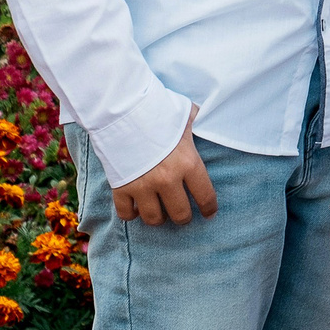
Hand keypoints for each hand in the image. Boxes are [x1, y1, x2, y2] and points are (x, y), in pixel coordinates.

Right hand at [111, 107, 217, 225]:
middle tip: (182, 213)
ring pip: (154, 219)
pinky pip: (126, 214)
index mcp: (188, 163)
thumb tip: (207, 121)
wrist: (122, 110)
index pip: (205, 195)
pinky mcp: (120, 188)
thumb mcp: (186, 114)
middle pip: (180, 214)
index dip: (209, 208)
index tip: (209, 213)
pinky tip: (136, 208)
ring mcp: (142, 186)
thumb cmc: (158, 110)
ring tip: (160, 212)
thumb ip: (198, 123)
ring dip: (159, 218)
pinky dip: (131, 214)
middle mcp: (167, 179)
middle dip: (184, 217)